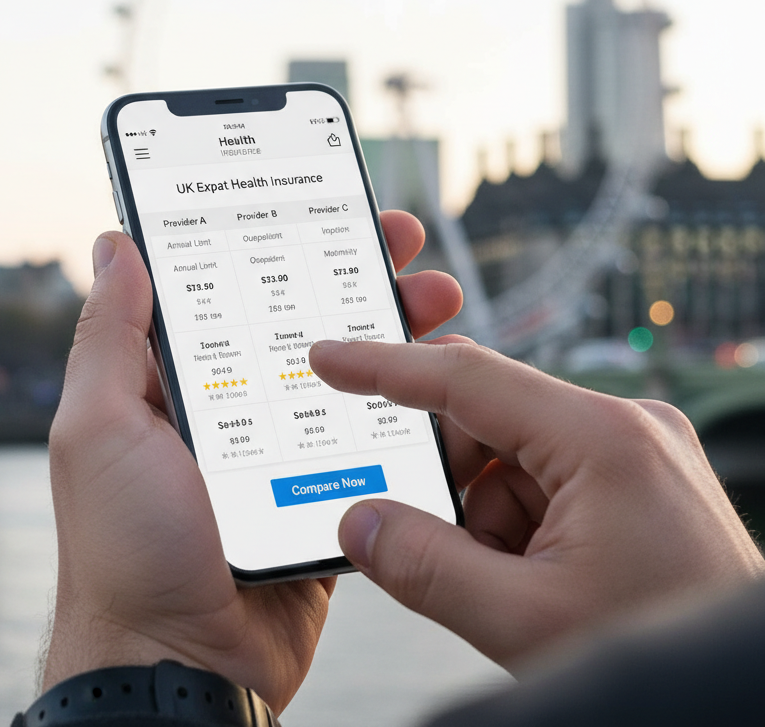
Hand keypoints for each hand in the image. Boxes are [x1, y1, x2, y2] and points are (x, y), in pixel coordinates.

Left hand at [43, 212, 461, 711]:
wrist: (179, 667)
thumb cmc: (123, 552)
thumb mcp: (99, 429)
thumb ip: (111, 336)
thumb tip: (116, 244)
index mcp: (174, 381)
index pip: (230, 288)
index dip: (275, 240)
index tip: (321, 205)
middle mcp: (229, 406)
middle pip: (301, 321)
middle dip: (353, 276)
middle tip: (400, 245)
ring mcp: (278, 450)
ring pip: (344, 375)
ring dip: (391, 335)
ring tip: (435, 303)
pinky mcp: (319, 492)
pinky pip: (367, 439)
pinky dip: (402, 409)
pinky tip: (436, 385)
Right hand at [310, 335, 764, 670]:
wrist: (749, 696)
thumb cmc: (665, 652)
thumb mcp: (526, 622)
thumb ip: (425, 568)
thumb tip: (359, 524)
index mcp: (603, 439)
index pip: (467, 377)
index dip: (385, 366)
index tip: (328, 358)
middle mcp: (624, 429)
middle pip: (488, 421)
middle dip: (451, 483)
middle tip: (439, 544)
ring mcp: (634, 454)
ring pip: (511, 459)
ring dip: (487, 518)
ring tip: (512, 585)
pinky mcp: (635, 482)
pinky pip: (544, 482)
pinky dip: (518, 526)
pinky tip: (537, 581)